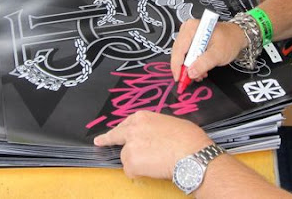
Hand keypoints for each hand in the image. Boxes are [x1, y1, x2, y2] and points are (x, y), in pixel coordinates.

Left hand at [94, 111, 212, 178]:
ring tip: (154, 164)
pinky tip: (152, 171)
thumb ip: (158, 128)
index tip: (117, 132)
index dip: (123, 130)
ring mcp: (130, 146)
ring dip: (136, 162)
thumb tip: (158, 135)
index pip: (126, 123)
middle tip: (99, 142)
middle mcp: (133, 129)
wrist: (192, 154)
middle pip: (115, 136)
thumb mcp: (172, 123)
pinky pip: (131, 171)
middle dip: (106, 139)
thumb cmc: (189, 138)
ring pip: (126, 157)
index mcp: (143, 117)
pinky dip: (139, 174)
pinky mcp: (131, 162)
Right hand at [170, 20, 247, 82]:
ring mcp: (188, 35)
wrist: (236, 37)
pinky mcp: (190, 41)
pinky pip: (186, 55)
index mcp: (192, 28)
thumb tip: (190, 73)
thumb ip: (203, 64)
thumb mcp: (218, 54)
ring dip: (189, 68)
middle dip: (184, 68)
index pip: (179, 50)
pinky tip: (199, 69)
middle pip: (178, 53)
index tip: (179, 79)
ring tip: (199, 74)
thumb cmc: (230, 40)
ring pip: (181, 56)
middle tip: (189, 80)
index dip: (177, 66)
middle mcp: (187, 29)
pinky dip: (191, 64)